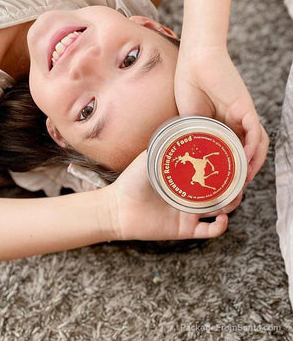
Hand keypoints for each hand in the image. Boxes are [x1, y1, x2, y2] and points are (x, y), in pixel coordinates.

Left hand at [107, 151, 241, 241]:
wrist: (118, 208)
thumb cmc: (131, 181)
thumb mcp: (151, 158)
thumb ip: (167, 147)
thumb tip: (184, 126)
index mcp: (185, 178)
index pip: (211, 172)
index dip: (225, 167)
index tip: (234, 159)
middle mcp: (190, 195)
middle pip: (222, 190)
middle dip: (234, 185)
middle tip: (240, 179)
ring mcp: (189, 212)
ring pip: (221, 209)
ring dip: (231, 203)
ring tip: (233, 195)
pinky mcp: (185, 228)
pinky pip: (209, 231)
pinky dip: (220, 226)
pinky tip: (221, 217)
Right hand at [174, 47, 268, 182]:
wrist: (194, 62)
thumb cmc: (188, 84)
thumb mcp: (187, 117)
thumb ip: (192, 133)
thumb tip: (187, 154)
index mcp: (222, 123)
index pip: (231, 149)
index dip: (229, 166)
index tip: (221, 181)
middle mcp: (236, 121)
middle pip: (247, 150)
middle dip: (242, 170)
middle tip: (233, 186)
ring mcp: (243, 115)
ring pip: (257, 144)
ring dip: (252, 164)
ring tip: (243, 179)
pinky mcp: (246, 108)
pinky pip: (256, 133)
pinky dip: (252, 149)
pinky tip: (244, 162)